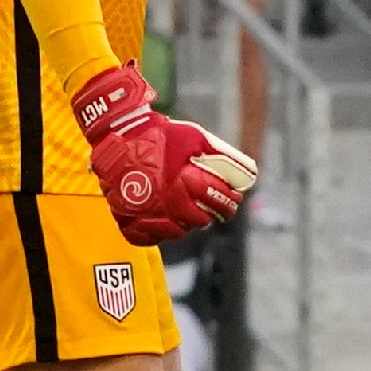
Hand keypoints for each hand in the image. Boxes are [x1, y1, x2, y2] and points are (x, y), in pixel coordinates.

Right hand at [72, 64, 258, 244]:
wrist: (121, 132)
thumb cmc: (161, 134)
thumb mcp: (195, 138)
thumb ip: (221, 155)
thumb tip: (249, 171)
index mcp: (182, 183)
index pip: (214, 202)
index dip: (229, 201)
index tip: (235, 199)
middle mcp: (163, 203)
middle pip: (198, 221)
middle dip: (210, 214)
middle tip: (215, 209)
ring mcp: (143, 212)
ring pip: (174, 232)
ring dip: (186, 224)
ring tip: (191, 213)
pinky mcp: (125, 217)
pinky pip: (146, 237)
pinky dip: (157, 233)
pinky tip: (166, 223)